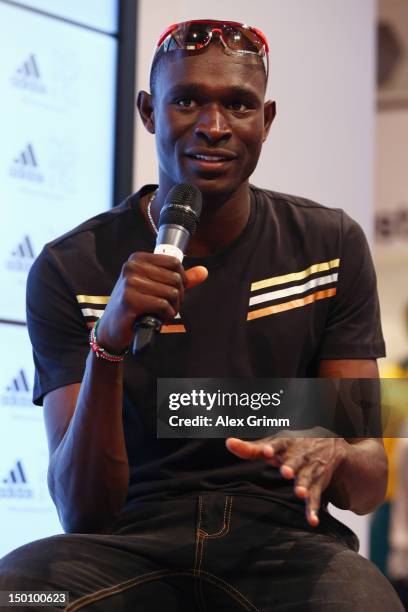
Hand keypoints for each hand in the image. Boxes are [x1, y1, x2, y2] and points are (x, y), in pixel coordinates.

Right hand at [97, 252, 207, 352]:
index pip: (174, 263)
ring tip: (163, 313)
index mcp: (138, 259)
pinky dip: (166, 315)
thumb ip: (180, 278)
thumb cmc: (135, 305)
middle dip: (178, 297)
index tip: (175, 291)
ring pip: (171, 293)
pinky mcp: (129, 299)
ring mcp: (129, 282)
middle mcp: (132, 266)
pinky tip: (158, 318)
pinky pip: (162, 305)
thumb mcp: (156, 287)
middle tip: (169, 307)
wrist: (112, 327)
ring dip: (173, 308)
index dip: (182, 280)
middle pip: (175, 278)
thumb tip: (203, 271)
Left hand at [225, 432, 346, 526]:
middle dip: (291, 466)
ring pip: (306, 478)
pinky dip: (313, 509)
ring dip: (303, 486)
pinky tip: (312, 520)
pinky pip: (316, 497)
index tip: (266, 451)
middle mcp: (298, 456)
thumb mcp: (273, 443)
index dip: (272, 447)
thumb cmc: (292, 445)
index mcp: (285, 444)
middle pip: (295, 461)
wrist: (328, 443)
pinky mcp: (317, 483)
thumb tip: (228, 443)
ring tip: (300, 493)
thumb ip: (251, 448)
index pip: (278, 444)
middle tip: (286, 472)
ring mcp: (308, 470)